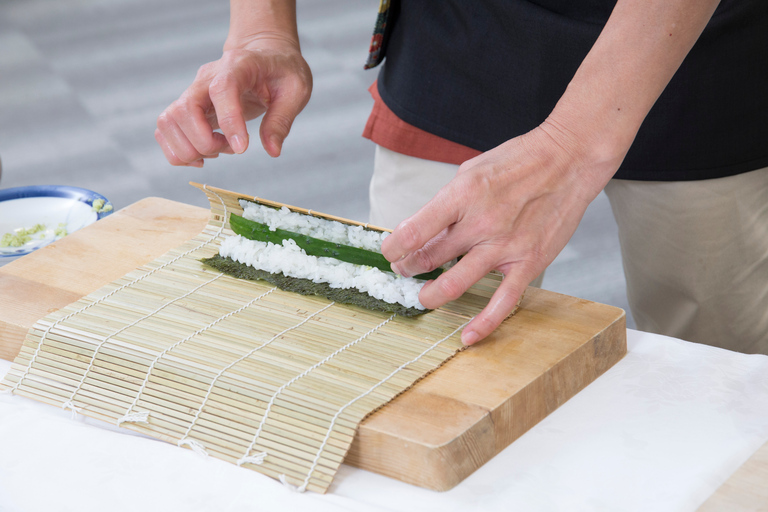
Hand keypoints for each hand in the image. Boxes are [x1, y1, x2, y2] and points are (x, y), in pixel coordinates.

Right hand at [155, 36, 311, 166]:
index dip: (228, 121)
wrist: (264, 56)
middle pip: (185, 109)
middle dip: (206, 142)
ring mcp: (193, 92)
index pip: (222, 90)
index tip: (241, 149)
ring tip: (219, 150)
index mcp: (238, 66)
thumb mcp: (296, 91)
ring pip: (168, 121)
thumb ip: (282, 120)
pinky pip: (166, 129)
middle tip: (232, 149)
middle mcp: (207, 78)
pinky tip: (204, 155)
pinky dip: (178, 150)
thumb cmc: (281, 71)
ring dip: (191, 148)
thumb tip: (272, 151)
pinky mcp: (188, 107)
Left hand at [380, 120, 621, 344]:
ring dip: (430, 295)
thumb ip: (447, 203)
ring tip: (424, 295)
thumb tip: (420, 230)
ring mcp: (505, 246)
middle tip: (406, 270)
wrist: (568, 160)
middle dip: (409, 268)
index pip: (413, 231)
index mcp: (462, 195)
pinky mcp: (529, 263)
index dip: (393, 247)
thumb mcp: (471, 171)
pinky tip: (467, 337)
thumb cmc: (518, 162)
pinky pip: (502, 302)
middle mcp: (481, 222)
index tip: (390, 252)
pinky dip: (483, 324)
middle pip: (429, 258)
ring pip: (455, 284)